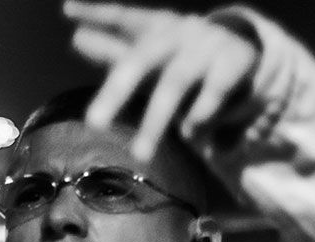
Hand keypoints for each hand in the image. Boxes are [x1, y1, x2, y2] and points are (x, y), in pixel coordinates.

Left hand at [63, 2, 260, 163]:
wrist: (246, 55)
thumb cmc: (183, 58)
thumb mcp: (151, 56)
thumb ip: (115, 49)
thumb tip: (76, 37)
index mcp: (156, 26)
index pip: (123, 16)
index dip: (97, 12)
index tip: (67, 10)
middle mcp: (179, 31)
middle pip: (141, 60)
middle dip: (116, 92)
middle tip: (94, 123)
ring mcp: (207, 44)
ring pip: (175, 84)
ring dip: (156, 121)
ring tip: (140, 154)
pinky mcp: (235, 61)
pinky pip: (214, 91)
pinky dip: (200, 114)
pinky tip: (191, 133)